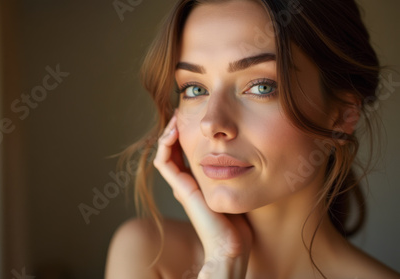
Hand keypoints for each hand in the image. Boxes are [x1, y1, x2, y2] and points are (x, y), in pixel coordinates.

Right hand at [153, 109, 252, 277]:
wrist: (232, 244)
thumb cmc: (241, 221)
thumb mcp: (241, 187)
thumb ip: (239, 171)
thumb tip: (253, 150)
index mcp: (200, 179)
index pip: (187, 150)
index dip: (188, 131)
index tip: (196, 115)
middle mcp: (188, 181)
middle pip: (175, 148)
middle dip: (177, 128)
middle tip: (184, 110)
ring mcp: (182, 185)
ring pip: (166, 152)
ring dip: (169, 132)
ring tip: (178, 116)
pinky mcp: (181, 189)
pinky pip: (164, 162)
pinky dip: (165, 145)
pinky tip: (175, 130)